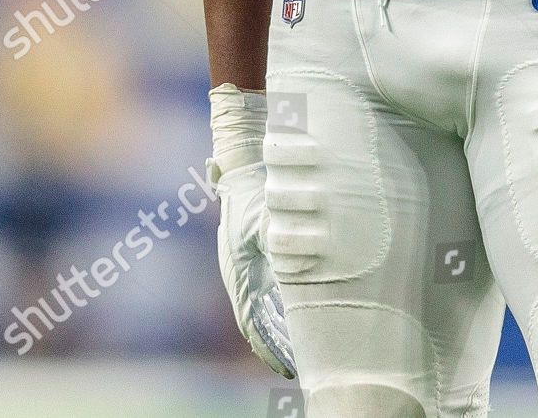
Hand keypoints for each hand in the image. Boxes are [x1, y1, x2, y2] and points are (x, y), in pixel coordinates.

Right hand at [212, 157, 296, 375]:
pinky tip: (295, 313)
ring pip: (261, 309)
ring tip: (297, 349)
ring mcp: (246, 268)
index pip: (252, 324)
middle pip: (257, 322)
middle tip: (296, 366)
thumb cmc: (251, 196)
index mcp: (239, 274)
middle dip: (275, 345)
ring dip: (276, 329)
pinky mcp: (254, 257)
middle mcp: (241, 276)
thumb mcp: (264, 220)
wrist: (239, 170)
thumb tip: (294, 262)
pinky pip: (265, 291)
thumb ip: (278, 241)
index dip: (268, 349)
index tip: (287, 368)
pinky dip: (278, 308)